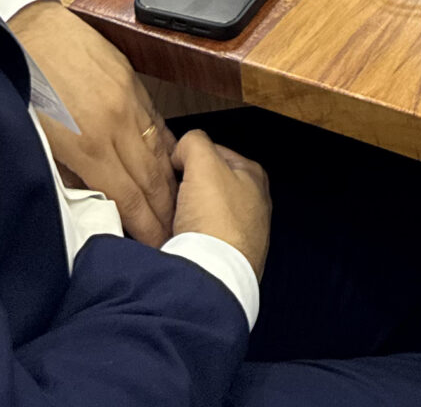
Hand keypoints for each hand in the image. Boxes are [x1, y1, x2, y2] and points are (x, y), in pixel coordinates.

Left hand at [9, 0, 175, 246]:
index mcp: (90, 144)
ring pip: (160, 150)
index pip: (129, 197)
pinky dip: (166, 146)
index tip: (155, 246)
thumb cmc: (21, 86)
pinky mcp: (131, 80)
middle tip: (174, 235)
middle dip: (165, 211)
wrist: (25, 29)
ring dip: (170, 182)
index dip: (146, 226)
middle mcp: (117, 123)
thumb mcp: (35, 141)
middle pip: (152, 178)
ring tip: (177, 206)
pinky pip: (157, 121)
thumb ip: (66, 175)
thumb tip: (89, 199)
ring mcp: (128, 99)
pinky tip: (170, 162)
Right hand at [172, 132, 271, 276]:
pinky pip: (200, 238)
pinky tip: (175, 240)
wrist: (213, 277)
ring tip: (168, 219)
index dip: (188, 156)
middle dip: (185, 187)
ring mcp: (242, 233)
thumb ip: (194, 142)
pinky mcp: (227, 258)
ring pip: (201, 212)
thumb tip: (185, 148)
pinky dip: (187, 238)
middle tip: (167, 195)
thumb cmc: (216, 220)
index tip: (172, 168)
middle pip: (207, 183)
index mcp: (254, 175)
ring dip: (183, 214)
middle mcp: (254, 203)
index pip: (214, 152)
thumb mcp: (204, 163)